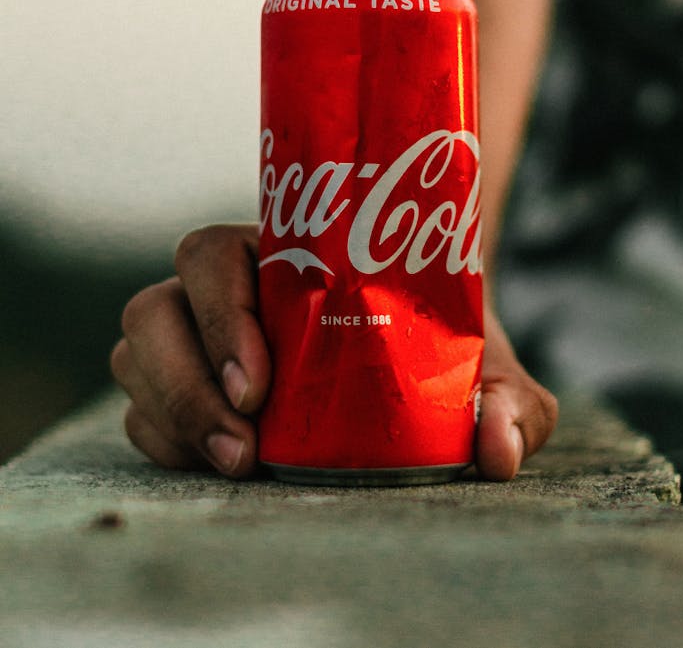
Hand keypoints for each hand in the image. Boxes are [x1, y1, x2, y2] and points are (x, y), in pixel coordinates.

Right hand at [112, 224, 556, 478]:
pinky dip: (166, 439)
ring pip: (136, 356)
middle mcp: (228, 289)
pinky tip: (217, 465)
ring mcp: (198, 337)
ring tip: (236, 463)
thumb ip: (512, 402)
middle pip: (155, 311)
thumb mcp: (488, 366)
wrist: (422, 351)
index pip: (213, 255)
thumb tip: (496, 448)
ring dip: (171, 416)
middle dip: (186, 384)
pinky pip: (141, 409)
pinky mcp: (186, 387)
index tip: (262, 384)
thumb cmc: (442, 340)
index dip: (220, 311)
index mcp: (283, 251)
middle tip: (245, 446)